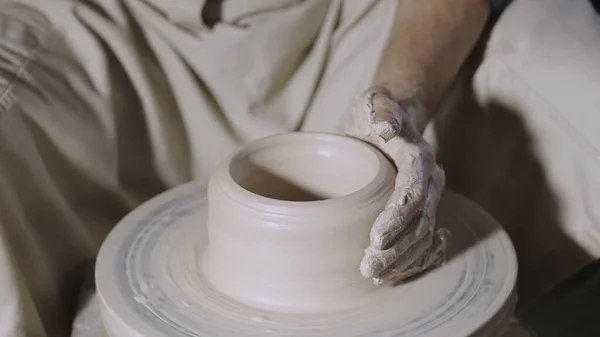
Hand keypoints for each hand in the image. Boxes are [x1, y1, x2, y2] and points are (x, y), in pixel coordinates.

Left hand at [344, 86, 449, 284]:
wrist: (392, 118)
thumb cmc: (378, 111)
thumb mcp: (376, 102)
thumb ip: (382, 111)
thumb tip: (386, 128)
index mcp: (419, 158)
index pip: (412, 194)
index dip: (396, 219)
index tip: (375, 238)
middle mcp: (430, 182)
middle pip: (419, 223)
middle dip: (397, 249)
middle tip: (369, 269)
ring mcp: (428, 198)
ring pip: (423, 237)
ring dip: (402, 260)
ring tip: (376, 277)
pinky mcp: (421, 210)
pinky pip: (422, 241)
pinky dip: (410, 260)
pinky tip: (391, 274)